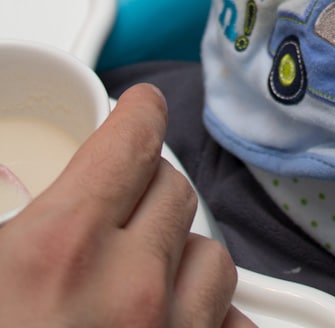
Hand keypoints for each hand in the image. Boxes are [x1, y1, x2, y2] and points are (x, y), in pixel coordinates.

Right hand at [0, 84, 256, 326]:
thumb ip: (17, 208)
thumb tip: (28, 176)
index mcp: (62, 246)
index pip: (134, 138)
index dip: (139, 113)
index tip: (142, 108)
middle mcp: (129, 287)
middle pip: (175, 190)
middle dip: (148, 189)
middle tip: (116, 211)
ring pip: (212, 255)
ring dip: (182, 254)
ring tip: (142, 274)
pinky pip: (233, 322)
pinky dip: (212, 315)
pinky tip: (179, 318)